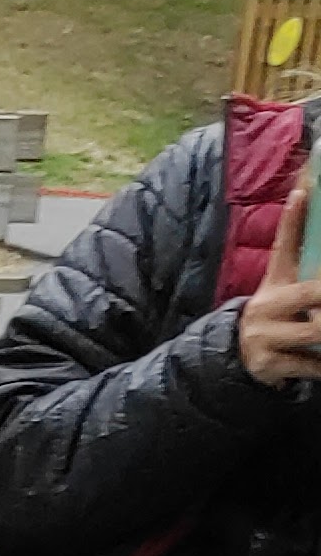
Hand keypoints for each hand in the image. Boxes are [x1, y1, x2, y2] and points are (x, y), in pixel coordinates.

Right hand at [239, 175, 320, 387]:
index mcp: (275, 282)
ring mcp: (265, 336)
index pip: (284, 244)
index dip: (293, 218)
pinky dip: (320, 365)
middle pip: (309, 293)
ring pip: (313, 332)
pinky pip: (308, 364)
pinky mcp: (268, 364)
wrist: (242, 358)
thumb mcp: (283, 286)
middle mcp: (266, 306)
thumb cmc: (277, 316)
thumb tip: (307, 199)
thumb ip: (301, 258)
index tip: (303, 190)